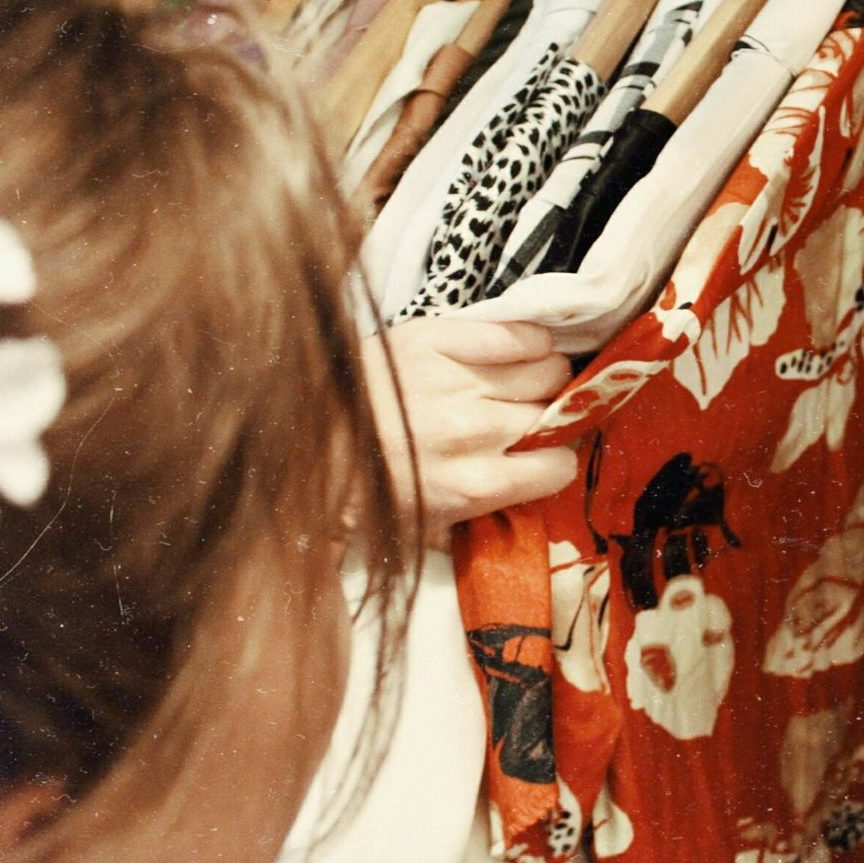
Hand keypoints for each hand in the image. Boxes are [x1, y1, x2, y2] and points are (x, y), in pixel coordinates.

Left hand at [363, 319, 577, 543]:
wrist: (304, 438)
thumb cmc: (367, 488)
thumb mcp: (425, 528)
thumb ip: (480, 524)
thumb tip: (529, 513)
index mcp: (474, 485)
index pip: (559, 467)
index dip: (554, 460)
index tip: (542, 455)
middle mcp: (474, 431)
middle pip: (557, 414)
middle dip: (551, 417)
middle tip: (531, 417)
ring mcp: (457, 381)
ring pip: (548, 370)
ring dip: (545, 377)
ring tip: (525, 382)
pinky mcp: (436, 339)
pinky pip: (515, 334)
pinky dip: (529, 341)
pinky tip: (521, 350)